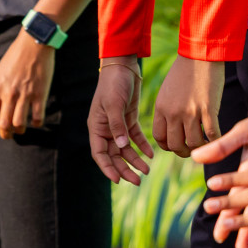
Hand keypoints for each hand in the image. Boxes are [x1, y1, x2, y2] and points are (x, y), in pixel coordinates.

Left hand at [0, 31, 54, 139]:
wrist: (33, 43)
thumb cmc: (16, 55)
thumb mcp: (0, 71)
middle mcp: (9, 93)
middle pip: (4, 123)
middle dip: (5, 134)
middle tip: (8, 135)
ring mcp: (25, 95)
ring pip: (19, 124)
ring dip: (19, 130)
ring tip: (21, 129)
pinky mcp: (39, 94)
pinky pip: (37, 117)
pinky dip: (37, 124)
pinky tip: (36, 121)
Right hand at [87, 59, 154, 183]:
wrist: (123, 66)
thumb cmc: (113, 84)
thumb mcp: (113, 104)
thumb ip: (117, 126)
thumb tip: (120, 146)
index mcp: (96, 127)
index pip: (99, 154)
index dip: (108, 168)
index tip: (118, 180)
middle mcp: (106, 129)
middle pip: (114, 155)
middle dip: (125, 169)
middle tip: (138, 181)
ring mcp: (118, 125)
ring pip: (125, 149)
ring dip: (135, 160)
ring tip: (147, 171)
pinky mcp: (129, 119)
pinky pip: (135, 138)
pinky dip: (142, 146)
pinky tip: (151, 154)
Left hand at [153, 54, 222, 156]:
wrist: (200, 54)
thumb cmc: (185, 72)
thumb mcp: (167, 91)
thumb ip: (168, 110)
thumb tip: (173, 131)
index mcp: (161, 107)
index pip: (159, 138)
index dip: (169, 147)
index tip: (178, 145)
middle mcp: (173, 112)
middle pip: (175, 145)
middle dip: (184, 152)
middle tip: (194, 149)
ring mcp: (191, 111)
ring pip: (194, 144)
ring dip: (201, 148)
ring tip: (206, 143)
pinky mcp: (208, 109)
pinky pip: (212, 135)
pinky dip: (215, 140)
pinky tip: (218, 138)